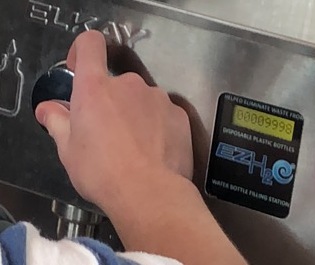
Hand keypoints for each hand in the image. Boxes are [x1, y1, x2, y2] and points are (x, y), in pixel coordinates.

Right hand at [35, 30, 192, 205]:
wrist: (149, 193)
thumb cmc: (102, 172)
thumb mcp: (68, 150)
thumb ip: (57, 122)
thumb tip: (48, 109)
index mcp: (96, 88)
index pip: (90, 44)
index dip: (83, 51)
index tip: (81, 69)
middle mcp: (129, 84)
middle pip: (117, 83)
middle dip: (111, 101)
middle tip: (108, 132)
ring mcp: (158, 97)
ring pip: (141, 100)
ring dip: (135, 114)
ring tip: (135, 146)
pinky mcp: (179, 114)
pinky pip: (163, 113)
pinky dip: (157, 124)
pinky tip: (155, 149)